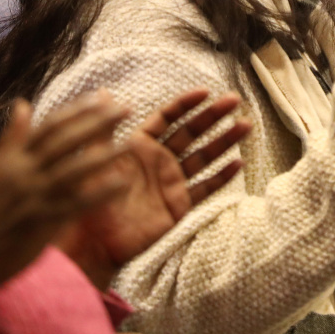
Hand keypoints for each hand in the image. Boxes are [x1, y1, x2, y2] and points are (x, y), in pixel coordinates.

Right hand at [0, 91, 131, 298]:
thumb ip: (11, 138)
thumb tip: (23, 104)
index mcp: (11, 158)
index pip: (49, 126)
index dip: (77, 110)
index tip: (102, 98)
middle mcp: (23, 173)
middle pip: (66, 141)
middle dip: (98, 122)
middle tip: (126, 109)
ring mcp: (34, 197)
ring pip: (75, 169)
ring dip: (105, 154)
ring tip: (131, 144)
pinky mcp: (44, 221)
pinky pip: (78, 202)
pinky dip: (101, 191)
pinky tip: (122, 182)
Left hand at [57, 89, 249, 287]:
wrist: (94, 241)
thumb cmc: (88, 198)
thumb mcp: (94, 160)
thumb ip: (103, 129)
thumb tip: (106, 93)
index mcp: (139, 145)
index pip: (167, 118)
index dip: (185, 104)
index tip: (205, 92)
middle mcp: (158, 160)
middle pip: (191, 133)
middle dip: (212, 116)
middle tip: (234, 100)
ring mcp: (171, 182)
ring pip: (203, 156)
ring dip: (224, 141)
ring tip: (246, 125)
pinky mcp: (178, 205)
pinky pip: (204, 187)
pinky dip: (221, 176)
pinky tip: (239, 163)